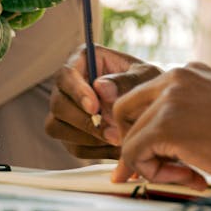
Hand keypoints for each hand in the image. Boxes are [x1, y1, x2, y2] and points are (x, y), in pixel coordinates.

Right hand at [45, 46, 161, 158]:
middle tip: (111, 132)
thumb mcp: (144, 75)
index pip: (66, 74)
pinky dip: (94, 151)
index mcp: (83, 60)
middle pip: (57, 104)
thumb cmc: (147, 82)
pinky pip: (73, 147)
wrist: (153, 104)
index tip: (95, 108)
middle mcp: (68, 85)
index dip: (76, 92)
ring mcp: (66, 110)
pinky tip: (116, 148)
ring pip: (56, 127)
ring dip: (86, 137)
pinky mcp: (71, 133)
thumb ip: (125, 81)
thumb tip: (100, 88)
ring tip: (117, 139)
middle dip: (83, 121)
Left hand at [111, 62, 210, 187]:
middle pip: (125, 111)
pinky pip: (134, 155)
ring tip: (188, 174)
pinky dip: (152, 173)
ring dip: (152, 164)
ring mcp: (170, 99)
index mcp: (190, 72)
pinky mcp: (165, 126)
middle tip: (165, 167)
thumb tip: (152, 141)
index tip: (159, 154)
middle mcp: (177, 77)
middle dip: (137, 142)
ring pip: (130, 137)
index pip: (143, 98)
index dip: (145, 130)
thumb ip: (185, 115)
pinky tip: (188, 176)